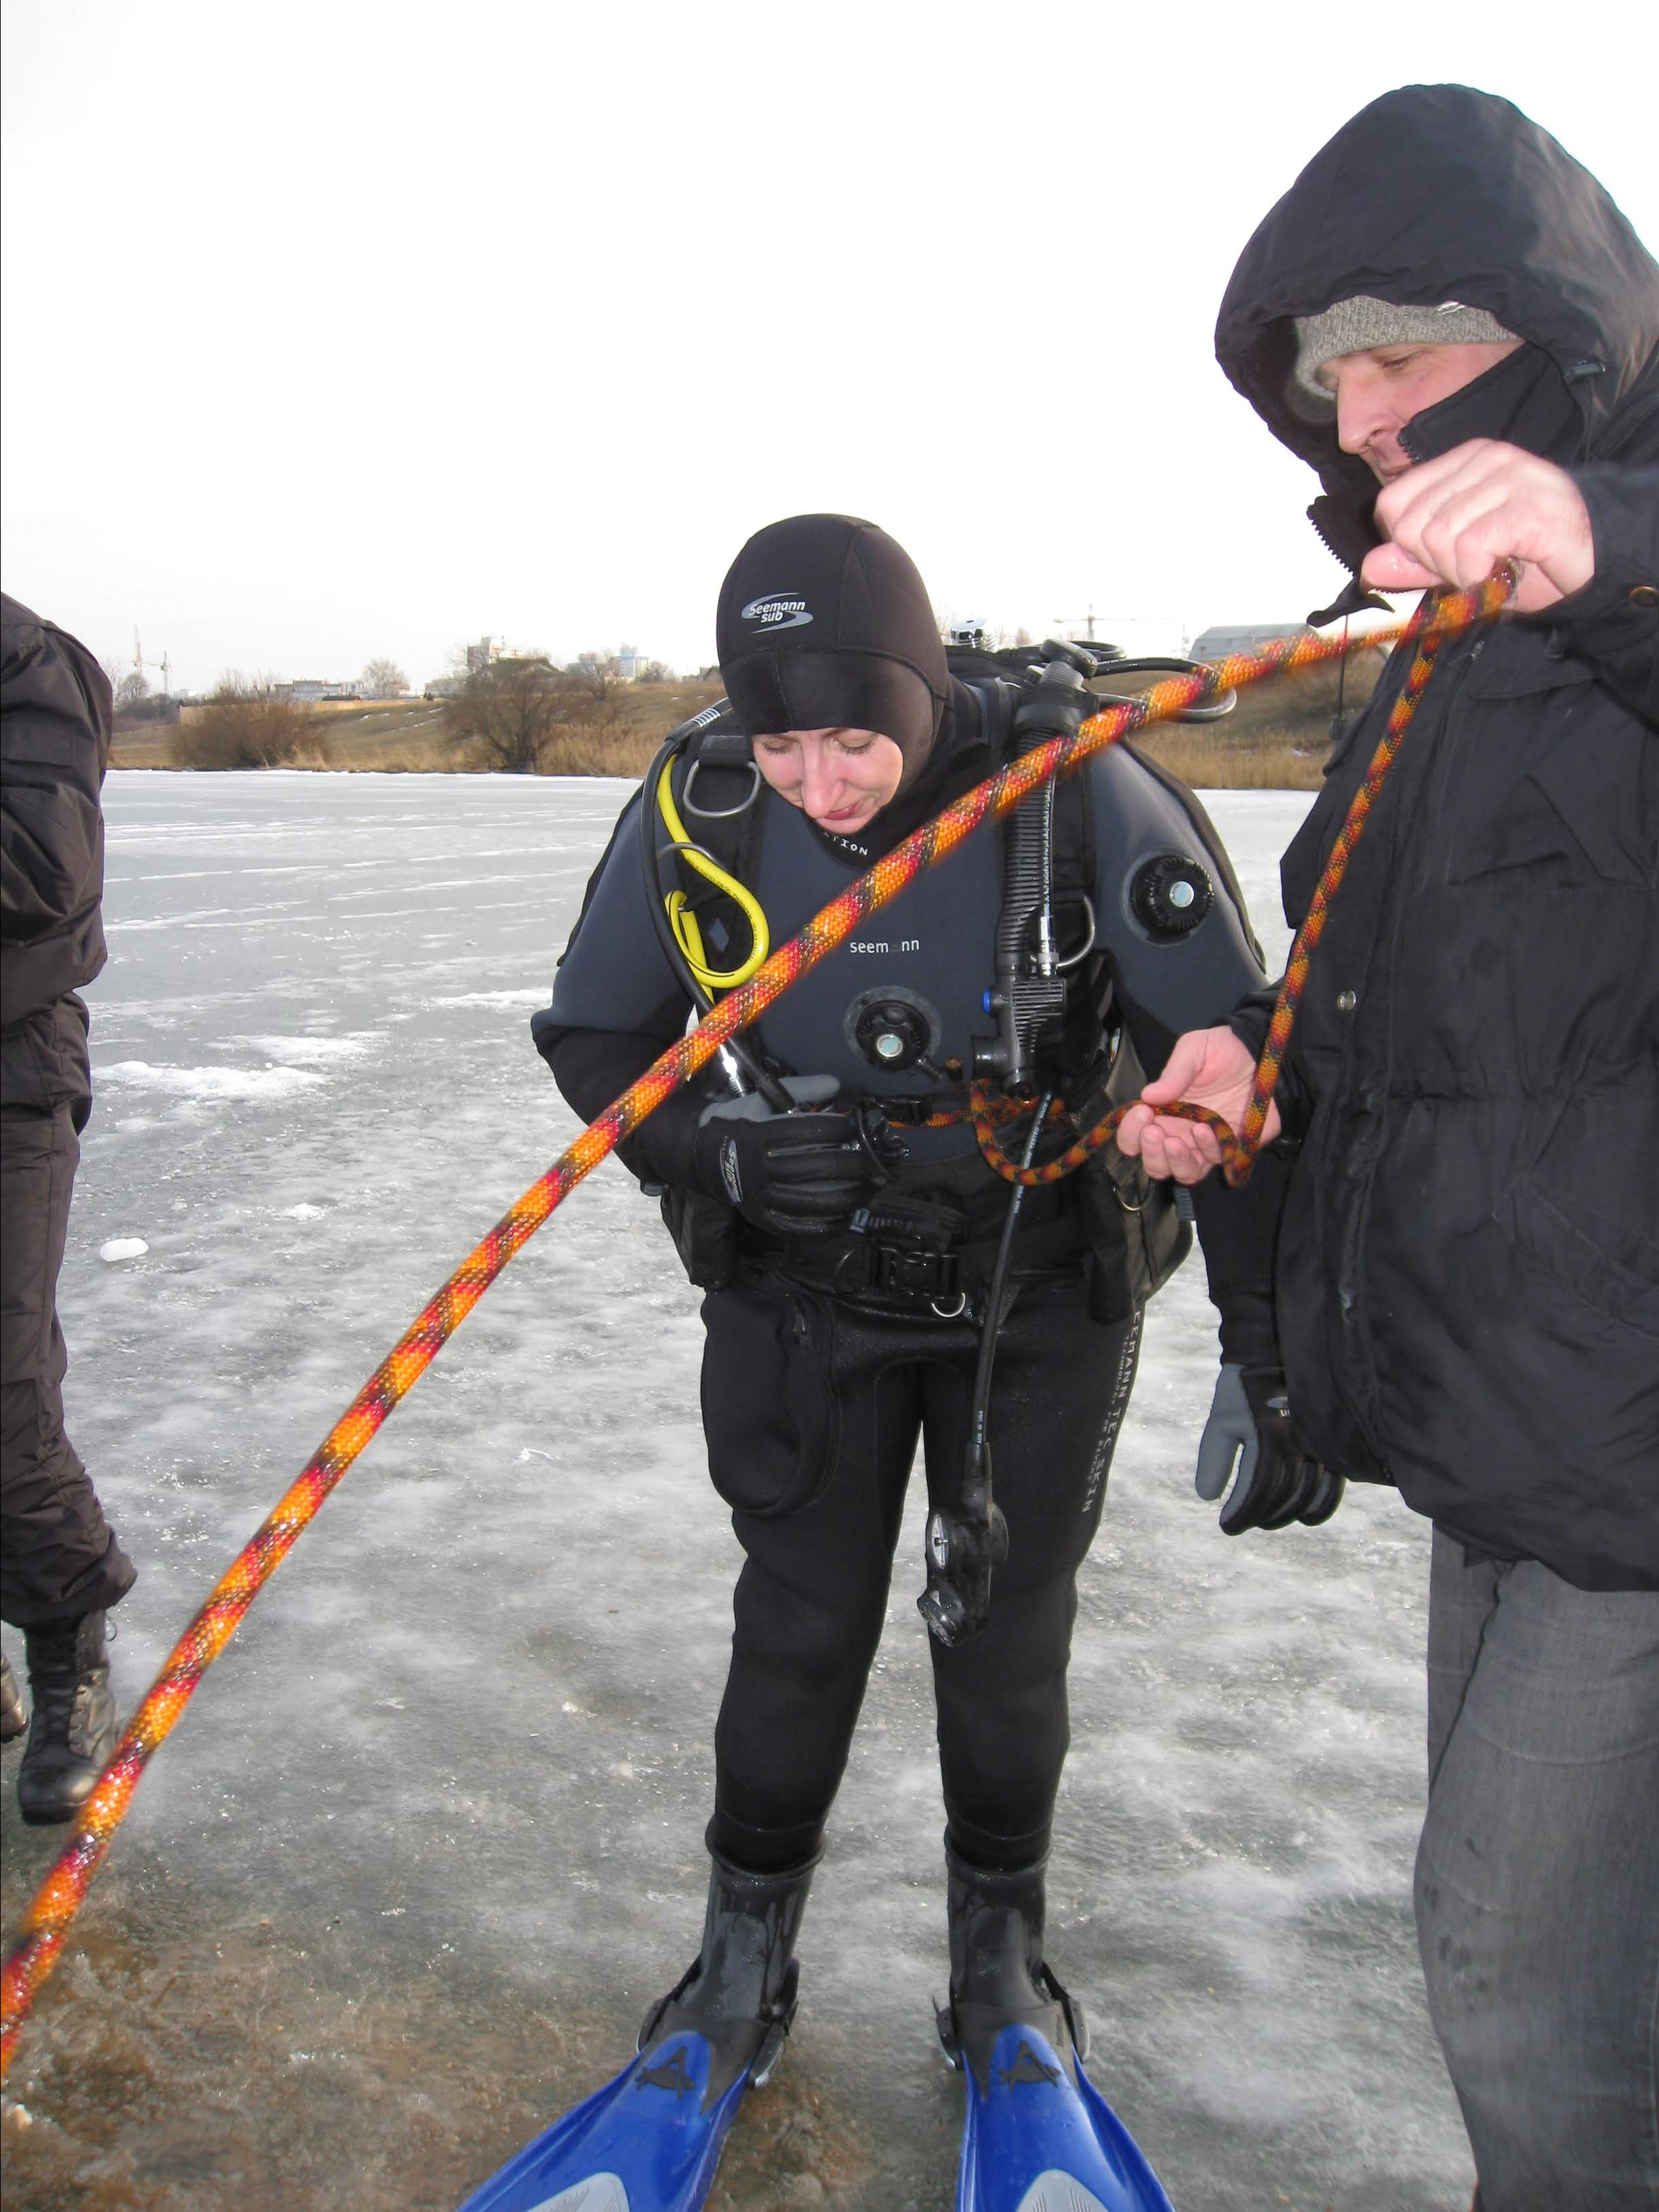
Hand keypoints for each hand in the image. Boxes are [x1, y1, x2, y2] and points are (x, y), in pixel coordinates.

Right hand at [695, 1075, 875, 1237]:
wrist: (702, 1155)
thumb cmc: (739, 1122)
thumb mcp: (762, 1100)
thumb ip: (800, 1089)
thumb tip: (836, 1083)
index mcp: (758, 1134)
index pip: (807, 1131)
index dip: (838, 1129)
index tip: (855, 1127)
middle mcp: (758, 1168)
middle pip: (817, 1168)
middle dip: (853, 1165)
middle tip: (875, 1162)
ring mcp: (759, 1197)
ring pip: (812, 1201)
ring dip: (847, 1197)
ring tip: (868, 1190)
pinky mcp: (760, 1218)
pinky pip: (797, 1227)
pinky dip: (824, 1226)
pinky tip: (845, 1218)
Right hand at [1113, 1026, 1274, 1184]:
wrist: (1261, 1055)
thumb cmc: (1222, 1052)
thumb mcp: (1195, 1049)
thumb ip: (1174, 1071)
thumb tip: (1148, 1094)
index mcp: (1161, 1114)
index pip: (1133, 1137)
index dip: (1130, 1132)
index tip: (1141, 1112)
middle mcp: (1179, 1135)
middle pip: (1154, 1163)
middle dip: (1149, 1152)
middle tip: (1154, 1131)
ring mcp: (1205, 1147)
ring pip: (1182, 1173)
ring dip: (1174, 1162)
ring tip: (1174, 1142)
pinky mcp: (1231, 1150)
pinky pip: (1214, 1162)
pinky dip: (1206, 1150)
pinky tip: (1205, 1129)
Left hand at [1195, 1364, 1343, 1534]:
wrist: (1279, 1354)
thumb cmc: (1244, 1389)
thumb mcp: (1222, 1419)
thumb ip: (1214, 1456)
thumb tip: (1206, 1497)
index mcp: (1270, 1435)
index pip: (1258, 1489)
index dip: (1242, 1513)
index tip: (1226, 1526)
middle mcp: (1300, 1442)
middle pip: (1285, 1497)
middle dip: (1263, 1516)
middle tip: (1247, 1521)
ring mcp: (1322, 1444)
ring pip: (1311, 1495)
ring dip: (1289, 1514)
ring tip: (1268, 1519)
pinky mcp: (1335, 1445)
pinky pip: (1333, 1485)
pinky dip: (1320, 1505)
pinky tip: (1304, 1515)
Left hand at [1361, 439, 1593, 612]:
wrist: (1597, 563)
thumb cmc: (1533, 560)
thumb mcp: (1463, 566)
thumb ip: (1416, 563)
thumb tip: (1369, 565)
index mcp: (1464, 461)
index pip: (1393, 502)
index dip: (1407, 545)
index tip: (1445, 559)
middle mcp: (1484, 459)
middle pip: (1409, 524)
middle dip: (1435, 564)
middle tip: (1478, 566)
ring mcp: (1509, 476)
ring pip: (1437, 537)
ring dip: (1463, 573)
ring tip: (1498, 566)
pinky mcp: (1527, 504)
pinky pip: (1469, 546)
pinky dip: (1479, 574)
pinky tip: (1505, 570)